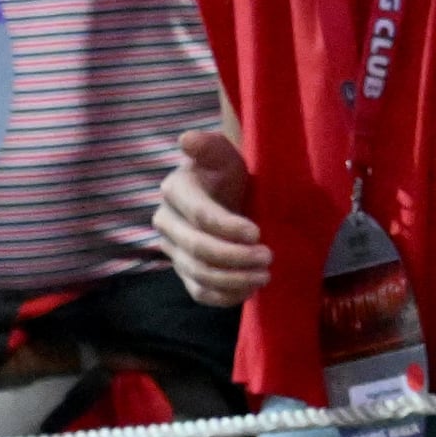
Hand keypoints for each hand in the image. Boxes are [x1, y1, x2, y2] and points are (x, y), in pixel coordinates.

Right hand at [155, 127, 269, 306]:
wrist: (221, 194)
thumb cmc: (224, 173)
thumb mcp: (223, 154)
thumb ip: (209, 146)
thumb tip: (186, 139)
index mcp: (176, 191)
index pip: (201, 216)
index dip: (229, 228)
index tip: (257, 233)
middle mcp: (167, 223)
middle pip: (198, 249)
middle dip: (235, 257)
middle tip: (268, 257)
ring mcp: (172, 250)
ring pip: (198, 274)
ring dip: (233, 280)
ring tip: (265, 276)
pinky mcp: (183, 271)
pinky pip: (198, 292)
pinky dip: (224, 297)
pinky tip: (249, 291)